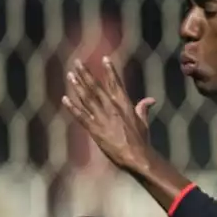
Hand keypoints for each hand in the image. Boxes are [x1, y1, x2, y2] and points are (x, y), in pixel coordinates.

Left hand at [62, 57, 155, 172]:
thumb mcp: (143, 123)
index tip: (105, 58)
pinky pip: (81, 117)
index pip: (116, 84)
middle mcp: (112, 108)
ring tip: (70, 75)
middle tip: (77, 62)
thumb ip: (143, 109)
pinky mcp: (95, 131)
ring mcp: (103, 119)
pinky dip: (72, 108)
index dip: (110, 71)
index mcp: (125, 105)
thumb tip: (151, 100)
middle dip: (86, 74)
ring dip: (77, 86)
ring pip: (87, 99)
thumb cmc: (141, 142)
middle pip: (96, 87)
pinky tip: (65, 99)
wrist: (137, 157)